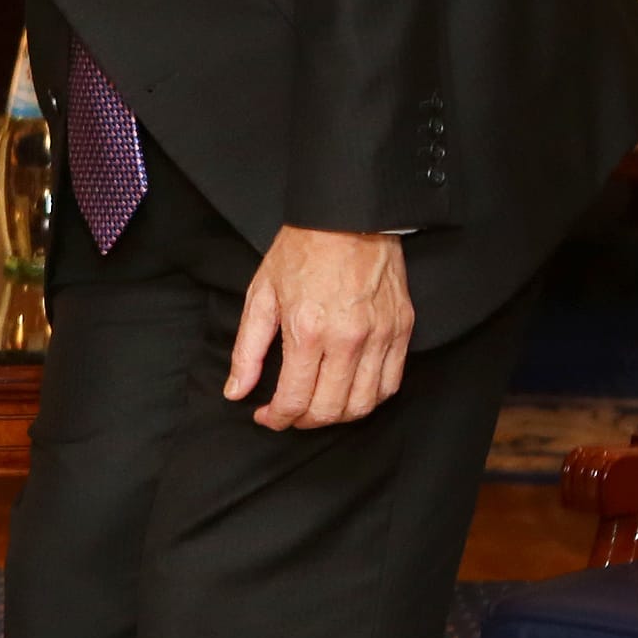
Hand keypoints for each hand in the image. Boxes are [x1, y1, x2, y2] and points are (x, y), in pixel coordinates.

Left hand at [225, 228, 413, 430]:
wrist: (347, 215)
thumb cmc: (302, 250)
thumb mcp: (262, 295)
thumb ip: (247, 350)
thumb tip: (236, 392)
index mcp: (308, 330)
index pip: (295, 399)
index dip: (277, 418)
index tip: (267, 417)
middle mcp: (347, 338)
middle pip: (330, 410)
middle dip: (304, 422)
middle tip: (291, 414)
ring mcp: (380, 335)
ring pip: (364, 404)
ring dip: (338, 416)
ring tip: (319, 407)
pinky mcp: (401, 329)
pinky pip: (391, 383)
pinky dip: (371, 398)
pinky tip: (351, 392)